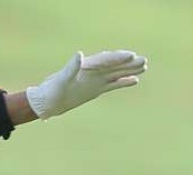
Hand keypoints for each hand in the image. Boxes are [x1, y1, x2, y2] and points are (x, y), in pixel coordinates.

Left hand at [24, 50, 147, 119]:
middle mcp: (92, 72)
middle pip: (114, 65)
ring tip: (145, 66)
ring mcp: (95, 80)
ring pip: (116, 73)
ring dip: (129, 70)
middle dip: (128, 62)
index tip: (131, 56)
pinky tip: (135, 80)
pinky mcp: (95, 90)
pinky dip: (123, 82)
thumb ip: (71, 67)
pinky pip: (112, 84)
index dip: (117, 58)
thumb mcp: (61, 79)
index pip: (105, 60)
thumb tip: (79, 54)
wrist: (47, 102)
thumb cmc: (52, 91)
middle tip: (144, 60)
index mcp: (86, 67)